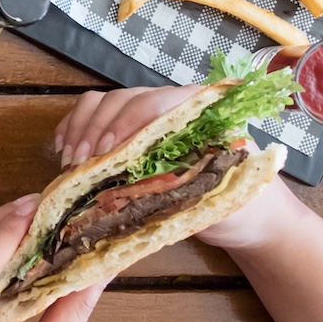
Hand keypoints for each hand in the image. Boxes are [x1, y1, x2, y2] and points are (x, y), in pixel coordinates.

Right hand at [51, 84, 306, 250]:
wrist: (256, 221)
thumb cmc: (246, 211)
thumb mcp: (221, 201)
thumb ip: (184, 188)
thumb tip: (132, 186)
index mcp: (204, 114)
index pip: (156, 103)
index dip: (125, 124)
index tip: (104, 154)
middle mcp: (175, 107)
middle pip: (123, 100)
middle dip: (96, 131)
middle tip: (80, 166)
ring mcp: (152, 117)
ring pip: (104, 104)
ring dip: (81, 130)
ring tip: (71, 164)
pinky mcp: (135, 133)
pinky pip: (98, 116)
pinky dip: (77, 129)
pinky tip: (65, 151)